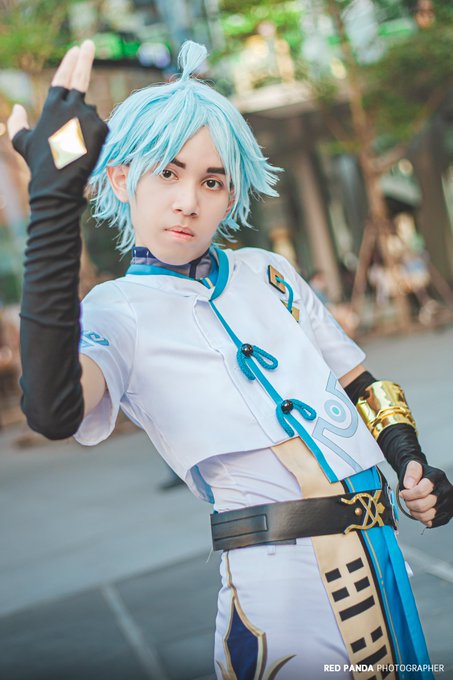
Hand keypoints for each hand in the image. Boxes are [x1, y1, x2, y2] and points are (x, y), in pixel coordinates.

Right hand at [7, 40, 107, 196]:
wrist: (57, 184)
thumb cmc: (39, 164)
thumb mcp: (22, 142)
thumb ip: (18, 123)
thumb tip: (16, 108)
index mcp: (52, 106)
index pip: (63, 78)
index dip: (70, 64)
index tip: (76, 50)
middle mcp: (70, 106)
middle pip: (81, 79)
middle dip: (85, 59)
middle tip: (89, 44)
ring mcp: (88, 116)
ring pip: (92, 114)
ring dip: (87, 125)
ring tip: (78, 147)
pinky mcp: (102, 128)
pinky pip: (102, 128)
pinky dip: (97, 136)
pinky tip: (88, 150)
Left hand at [400, 460, 452, 527]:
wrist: (425, 479)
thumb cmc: (419, 475)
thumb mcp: (413, 466)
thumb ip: (411, 473)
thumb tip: (409, 485)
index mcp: (438, 476)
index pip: (421, 491)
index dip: (408, 494)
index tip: (403, 493)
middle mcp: (446, 490)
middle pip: (423, 504)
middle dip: (410, 503)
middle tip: (407, 500)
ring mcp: (448, 503)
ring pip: (427, 515)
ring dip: (415, 512)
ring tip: (412, 504)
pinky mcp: (447, 514)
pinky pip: (431, 522)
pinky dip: (422, 518)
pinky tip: (420, 510)